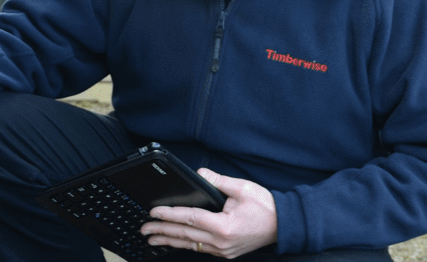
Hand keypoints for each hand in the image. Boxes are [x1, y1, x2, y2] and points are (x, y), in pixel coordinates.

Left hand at [141, 168, 276, 258]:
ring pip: (189, 245)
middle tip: (143, 229)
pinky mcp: (226, 252)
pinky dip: (185, 244)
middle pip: (184, 235)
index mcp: (223, 226)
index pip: (189, 218)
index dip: (168, 215)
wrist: (283, 225)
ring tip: (152, 239)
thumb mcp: (242, 188)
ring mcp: (223, 250)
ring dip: (169, 241)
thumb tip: (200, 173)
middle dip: (161, 232)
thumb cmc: (265, 207)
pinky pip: (200, 248)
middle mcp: (221, 242)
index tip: (153, 213)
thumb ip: (218, 181)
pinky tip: (176, 242)